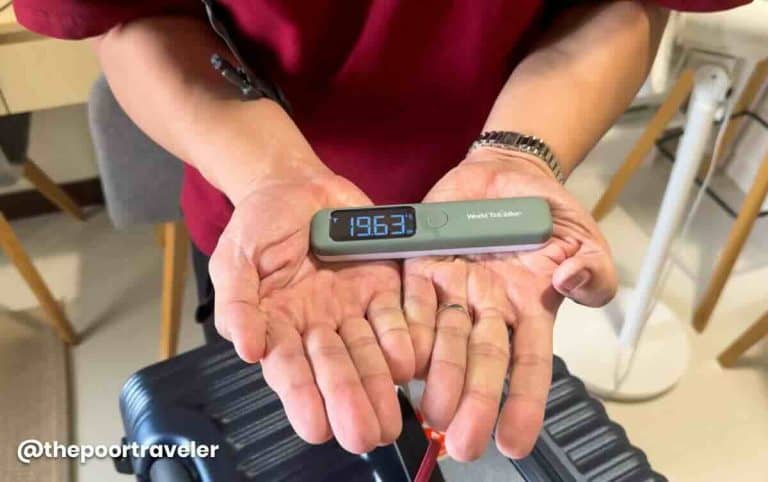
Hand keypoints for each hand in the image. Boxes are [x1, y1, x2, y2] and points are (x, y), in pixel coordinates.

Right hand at [210, 174, 414, 452]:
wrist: (297, 185)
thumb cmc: (259, 223)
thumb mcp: (235, 258)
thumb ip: (238, 303)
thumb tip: (245, 350)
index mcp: (279, 326)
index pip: (290, 370)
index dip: (303, 398)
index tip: (316, 428)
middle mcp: (318, 327)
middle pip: (335, 370)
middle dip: (349, 402)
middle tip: (364, 435)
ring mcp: (352, 310)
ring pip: (368, 353)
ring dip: (379, 385)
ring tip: (390, 416)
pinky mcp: (382, 289)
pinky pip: (395, 318)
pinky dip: (402, 339)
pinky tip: (406, 363)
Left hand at [403, 150, 615, 460]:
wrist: (504, 174)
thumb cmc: (546, 213)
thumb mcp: (584, 237)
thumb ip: (592, 268)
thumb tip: (572, 284)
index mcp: (528, 308)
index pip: (528, 364)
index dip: (524, 403)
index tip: (515, 443)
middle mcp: (487, 309)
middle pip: (482, 361)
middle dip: (475, 402)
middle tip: (464, 443)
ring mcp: (452, 290)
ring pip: (444, 339)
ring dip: (439, 376)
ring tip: (432, 411)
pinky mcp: (421, 265)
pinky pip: (411, 300)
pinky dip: (406, 328)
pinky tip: (402, 359)